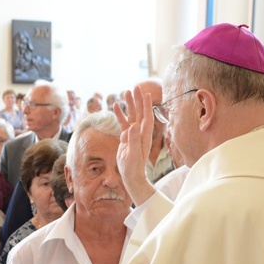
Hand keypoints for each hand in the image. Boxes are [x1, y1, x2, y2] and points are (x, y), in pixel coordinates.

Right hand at [114, 86, 155, 205]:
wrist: (131, 175)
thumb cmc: (134, 167)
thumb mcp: (133, 154)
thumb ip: (133, 139)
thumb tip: (133, 125)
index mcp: (144, 135)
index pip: (147, 117)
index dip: (147, 105)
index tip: (146, 94)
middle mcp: (140, 132)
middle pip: (139, 113)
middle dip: (138, 100)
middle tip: (135, 88)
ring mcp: (133, 134)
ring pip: (131, 116)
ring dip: (129, 105)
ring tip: (126, 92)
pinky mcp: (126, 137)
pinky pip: (123, 123)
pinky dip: (120, 115)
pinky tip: (116, 106)